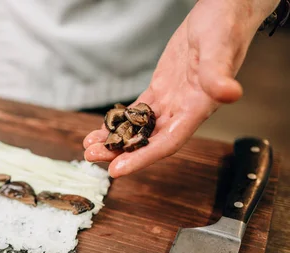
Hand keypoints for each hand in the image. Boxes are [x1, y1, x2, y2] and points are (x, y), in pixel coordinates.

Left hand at [83, 0, 278, 177]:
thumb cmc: (226, 27)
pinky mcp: (162, 89)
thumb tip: (229, 93)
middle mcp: (184, 110)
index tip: (117, 170)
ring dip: (116, 141)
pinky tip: (102, 130)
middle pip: (149, 141)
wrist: (224, 11)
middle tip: (92, 157)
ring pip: (140, 129)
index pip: (167, 143)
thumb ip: (219, 74)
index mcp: (198, 107)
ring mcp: (171, 101)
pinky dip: (120, 123)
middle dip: (120, 153)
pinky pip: (138, 113)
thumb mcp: (219, 48)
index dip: (142, 158)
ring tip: (90, 148)